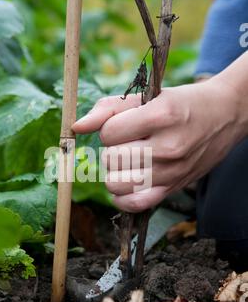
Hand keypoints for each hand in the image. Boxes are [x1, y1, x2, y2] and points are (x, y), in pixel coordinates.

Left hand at [73, 77, 243, 212]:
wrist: (225, 116)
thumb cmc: (181, 103)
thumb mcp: (148, 96)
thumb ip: (108, 108)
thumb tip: (76, 127)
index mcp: (161, 116)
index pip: (108, 133)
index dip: (110, 128)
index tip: (124, 125)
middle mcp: (167, 147)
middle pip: (110, 160)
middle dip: (111, 150)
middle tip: (128, 142)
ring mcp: (171, 172)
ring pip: (115, 184)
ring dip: (114, 172)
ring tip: (128, 161)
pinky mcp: (173, 188)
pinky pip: (134, 205)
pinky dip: (122, 197)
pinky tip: (126, 183)